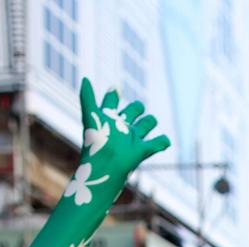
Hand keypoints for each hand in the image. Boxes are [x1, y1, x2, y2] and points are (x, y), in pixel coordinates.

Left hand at [71, 80, 171, 195]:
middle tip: (137, 108)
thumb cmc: (97, 142)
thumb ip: (87, 97)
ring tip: (149, 122)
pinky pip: (158, 143)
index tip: (116, 88)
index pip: (111, 101)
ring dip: (150, 122)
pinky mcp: (143, 150)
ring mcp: (133, 139)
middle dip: (137, 108)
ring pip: (147, 125)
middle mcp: (121, 127)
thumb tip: (84, 78)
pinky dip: (163, 141)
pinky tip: (164, 141)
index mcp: (108, 118)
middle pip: (134, 110)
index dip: (113, 94)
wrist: (106, 166)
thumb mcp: (91, 116)